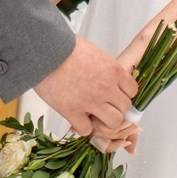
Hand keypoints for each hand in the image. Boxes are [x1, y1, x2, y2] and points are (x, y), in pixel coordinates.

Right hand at [35, 36, 137, 150]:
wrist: (44, 52)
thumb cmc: (65, 47)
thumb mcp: (93, 52)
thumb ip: (104, 67)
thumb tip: (107, 75)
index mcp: (113, 70)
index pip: (132, 90)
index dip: (124, 94)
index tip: (116, 95)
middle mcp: (106, 87)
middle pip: (125, 108)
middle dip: (116, 108)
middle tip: (105, 106)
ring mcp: (91, 101)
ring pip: (113, 122)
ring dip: (105, 121)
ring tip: (95, 115)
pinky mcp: (73, 111)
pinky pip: (87, 130)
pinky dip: (83, 127)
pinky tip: (78, 119)